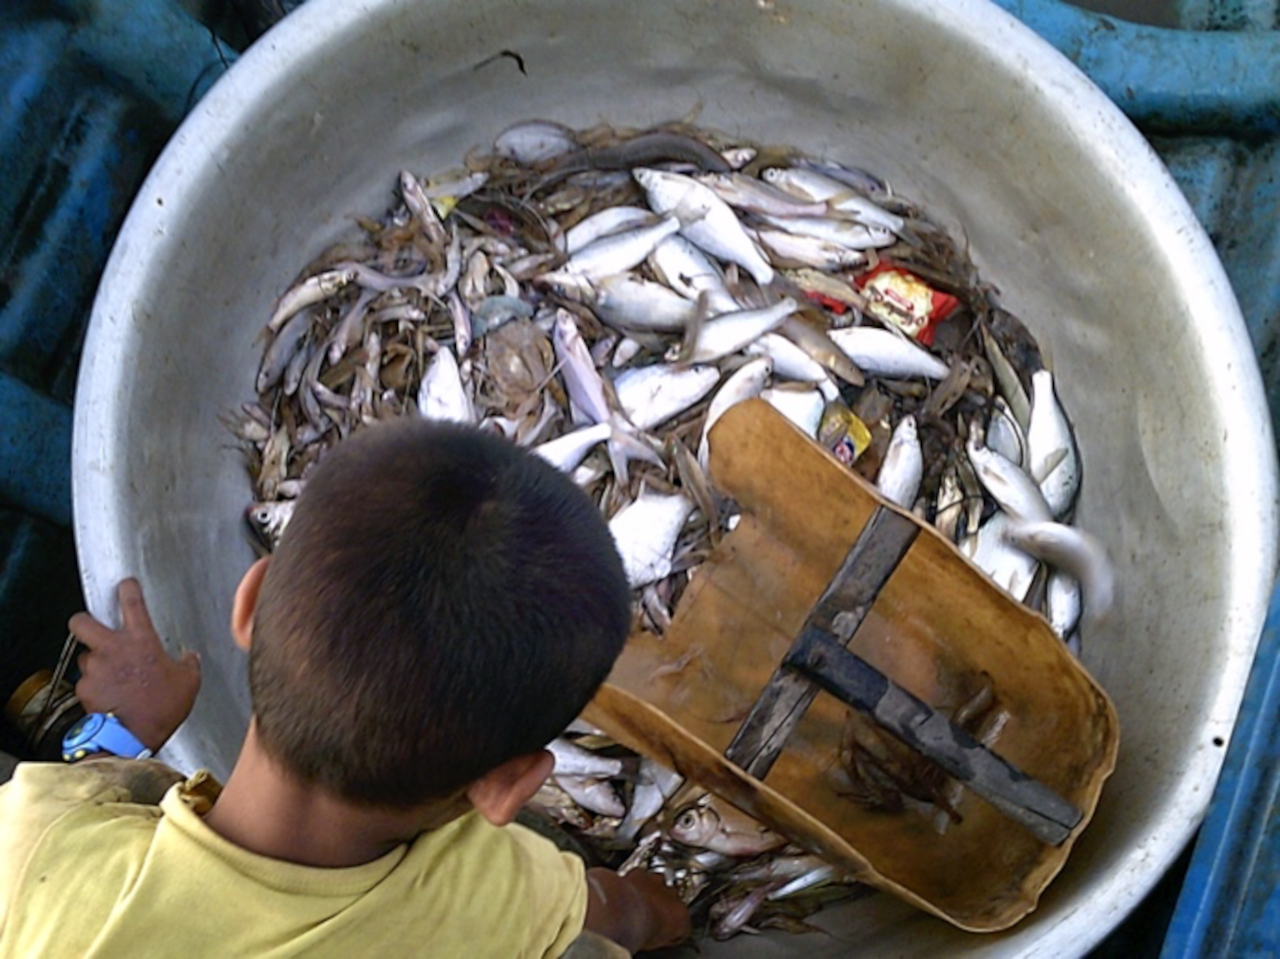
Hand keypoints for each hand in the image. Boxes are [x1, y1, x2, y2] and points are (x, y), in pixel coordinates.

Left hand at [69, 578, 201, 752]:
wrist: (134, 737)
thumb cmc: (161, 707)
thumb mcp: (188, 682)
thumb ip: (188, 664)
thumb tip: (188, 658)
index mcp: (140, 640)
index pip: (131, 601)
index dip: (127, 588)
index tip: (126, 585)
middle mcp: (112, 649)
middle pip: (81, 621)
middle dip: (83, 620)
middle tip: (92, 626)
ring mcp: (94, 669)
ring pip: (85, 656)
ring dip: (95, 661)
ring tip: (111, 674)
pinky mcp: (83, 689)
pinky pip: (86, 682)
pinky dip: (95, 686)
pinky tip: (109, 695)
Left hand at [585, 866, 690, 952]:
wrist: (622, 912)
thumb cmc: (639, 930)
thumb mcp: (654, 942)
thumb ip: (661, 934)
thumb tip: (654, 935)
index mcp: (681, 916)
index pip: (682, 922)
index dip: (671, 925)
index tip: (663, 929)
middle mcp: (673, 895)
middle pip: (671, 899)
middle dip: (662, 904)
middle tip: (649, 916)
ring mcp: (657, 882)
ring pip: (657, 884)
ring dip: (650, 891)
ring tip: (637, 904)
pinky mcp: (641, 873)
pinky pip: (640, 876)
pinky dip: (635, 882)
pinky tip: (626, 892)